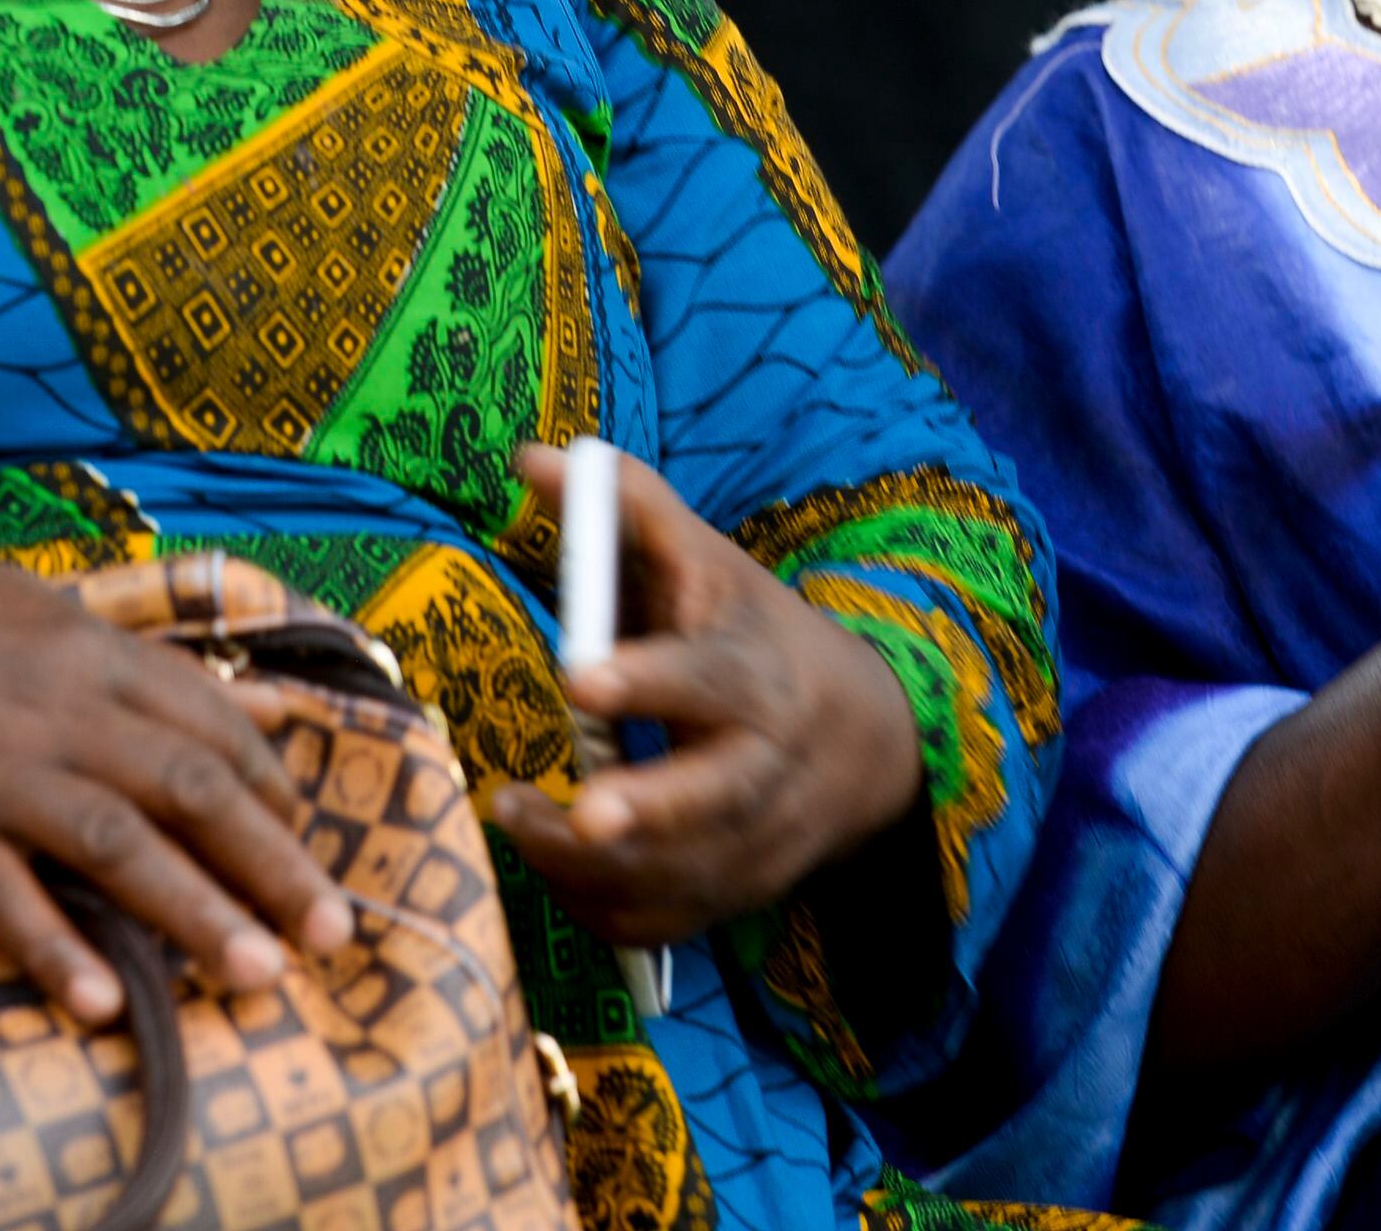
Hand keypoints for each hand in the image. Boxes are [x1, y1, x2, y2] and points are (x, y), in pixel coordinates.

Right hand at [0, 555, 351, 1025]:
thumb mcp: (49, 615)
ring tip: (260, 977)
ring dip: (198, 915)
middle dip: (273, 866)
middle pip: (192, 790)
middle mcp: (60, 710)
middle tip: (332, 935)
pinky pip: (2, 896)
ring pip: (120, 845)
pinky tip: (102, 1003)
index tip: (306, 849)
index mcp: (95, 654)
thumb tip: (270, 705)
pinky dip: (54, 949)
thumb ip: (157, 665)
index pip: (215, 728)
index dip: (273, 796)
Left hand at [487, 446, 923, 945]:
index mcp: (753, 674)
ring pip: (675, 875)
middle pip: (714, 798)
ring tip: (515, 814)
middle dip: (650, 810)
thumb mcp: (704, 562)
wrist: (866, 740)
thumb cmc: (750, 634)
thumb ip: (622, 509)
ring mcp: (752, 843)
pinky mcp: (731, 898)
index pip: (706, 676)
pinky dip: (599, 908)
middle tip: (586, 815)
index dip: (647, 678)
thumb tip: (529, 456)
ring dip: (587, 865)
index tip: (579, 677)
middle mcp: (762, 765)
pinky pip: (659, 925)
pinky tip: (551, 863)